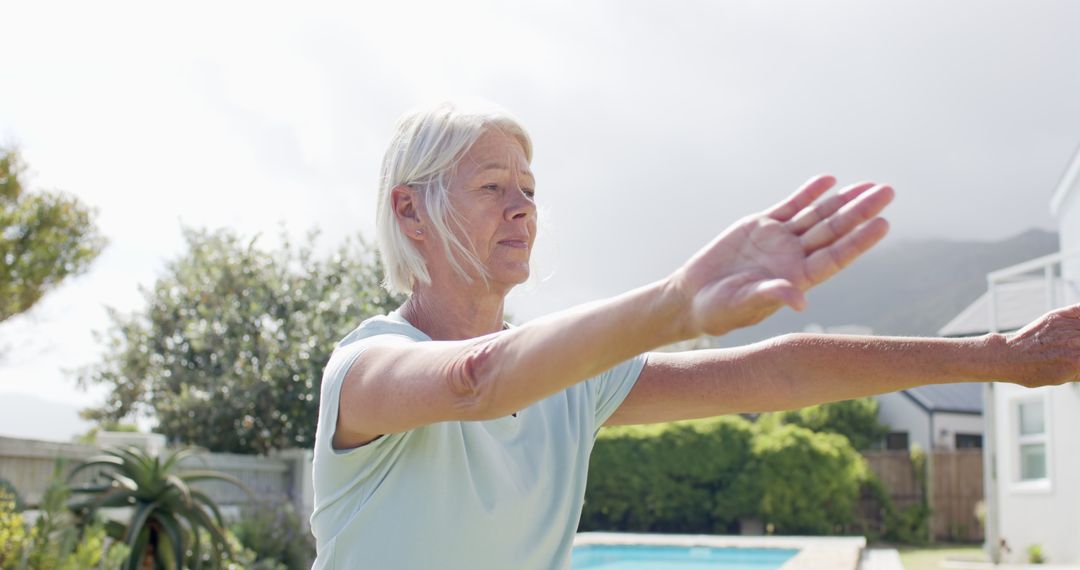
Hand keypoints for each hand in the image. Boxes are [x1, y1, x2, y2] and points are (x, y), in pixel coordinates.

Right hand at [672, 174, 893, 336]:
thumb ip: (771, 296)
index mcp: (797, 278)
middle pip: (835, 230)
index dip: (860, 240)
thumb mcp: (743, 304)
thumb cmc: (718, 310)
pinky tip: (827, 180)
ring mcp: (779, 240)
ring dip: (842, 199)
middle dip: (861, 211)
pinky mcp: (761, 226)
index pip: (836, 256)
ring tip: (869, 185)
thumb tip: (801, 301)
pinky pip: (790, 205)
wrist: (692, 297)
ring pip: (817, 215)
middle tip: (887, 191)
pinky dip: (808, 193)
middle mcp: (794, 257)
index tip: (883, 223)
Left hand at [1004, 304, 1079, 387]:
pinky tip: (1079, 320)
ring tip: (1076, 338)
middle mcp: (1076, 342)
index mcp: (1079, 362)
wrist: (1008, 356)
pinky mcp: (1057, 317)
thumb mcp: (1064, 378)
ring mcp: (1066, 327)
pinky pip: (1079, 310)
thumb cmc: (1033, 372)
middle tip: (1079, 346)